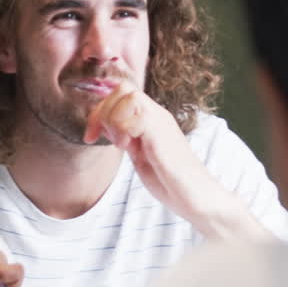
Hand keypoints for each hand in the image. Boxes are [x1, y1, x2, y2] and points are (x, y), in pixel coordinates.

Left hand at [84, 81, 262, 240]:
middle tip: (99, 138)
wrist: (196, 198)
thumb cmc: (170, 182)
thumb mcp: (140, 156)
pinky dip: (124, 130)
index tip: (90, 136)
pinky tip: (128, 149)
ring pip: (129, 96)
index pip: (120, 94)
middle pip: (123, 88)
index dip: (99, 110)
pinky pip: (138, 116)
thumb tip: (106, 126)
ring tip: (120, 144)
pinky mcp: (163, 134)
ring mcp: (161, 123)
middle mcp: (157, 115)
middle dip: (102, 111)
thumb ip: (126, 139)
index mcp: (151, 119)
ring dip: (114, 119)